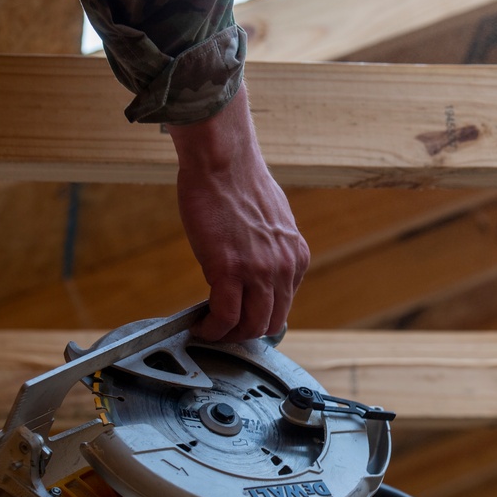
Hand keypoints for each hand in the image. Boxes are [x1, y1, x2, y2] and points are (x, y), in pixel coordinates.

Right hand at [168, 84, 309, 341]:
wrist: (224, 162)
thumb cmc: (239, 184)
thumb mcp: (272, 223)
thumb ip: (271, 250)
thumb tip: (257, 269)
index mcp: (297, 257)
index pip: (284, 305)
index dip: (260, 318)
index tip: (241, 319)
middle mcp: (285, 268)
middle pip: (271, 323)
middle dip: (245, 333)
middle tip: (222, 330)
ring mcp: (259, 272)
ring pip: (249, 326)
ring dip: (228, 335)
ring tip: (209, 329)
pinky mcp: (229, 270)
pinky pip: (224, 316)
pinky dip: (211, 329)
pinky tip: (199, 326)